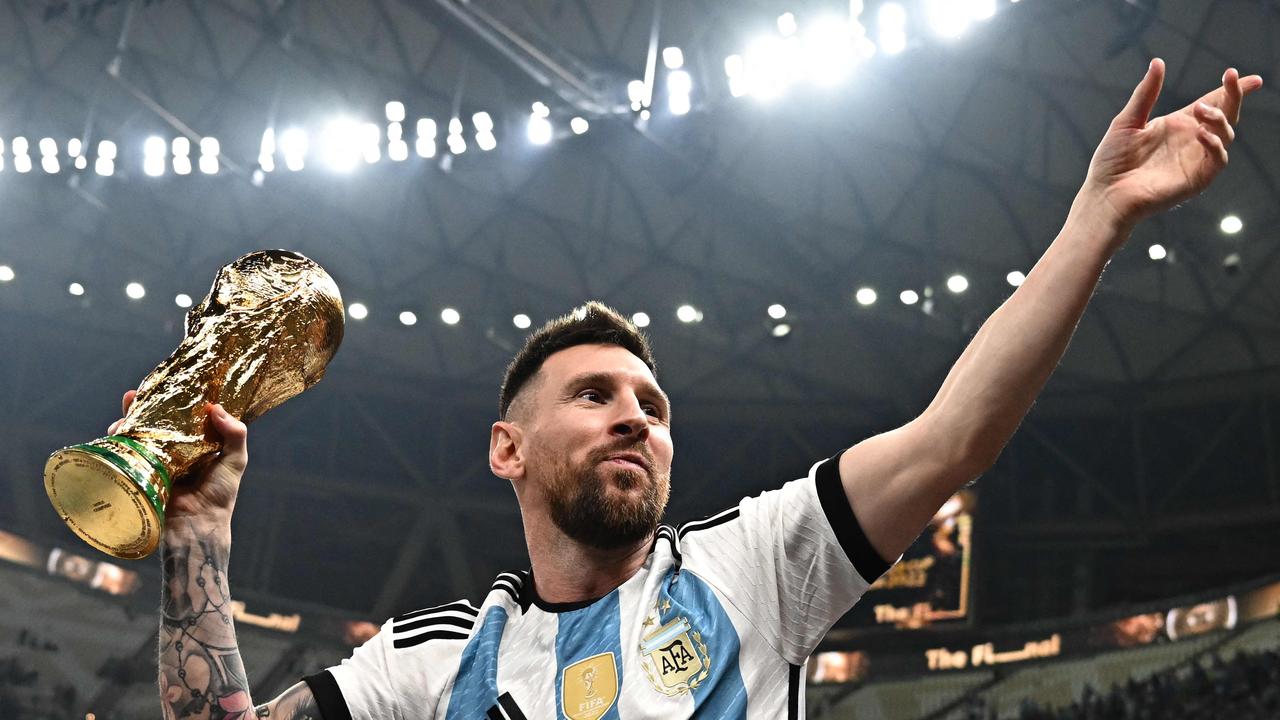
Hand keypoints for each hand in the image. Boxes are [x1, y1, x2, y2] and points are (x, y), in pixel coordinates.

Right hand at [109, 390, 247, 528]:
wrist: (196, 526)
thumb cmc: (220, 495)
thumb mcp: (235, 461)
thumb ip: (235, 434)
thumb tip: (217, 408)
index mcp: (197, 445)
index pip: (185, 417)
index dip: (176, 400)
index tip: (170, 383)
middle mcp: (174, 450)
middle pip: (156, 422)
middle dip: (144, 406)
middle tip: (135, 393)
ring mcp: (155, 461)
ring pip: (137, 434)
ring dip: (128, 420)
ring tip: (127, 410)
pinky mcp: (140, 472)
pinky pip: (126, 453)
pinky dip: (119, 440)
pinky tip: (118, 430)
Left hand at [1084, 58, 1262, 229]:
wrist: (1105, 194)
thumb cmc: (1111, 162)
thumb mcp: (1127, 121)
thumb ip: (1146, 93)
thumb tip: (1158, 62)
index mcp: (1176, 125)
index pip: (1211, 103)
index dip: (1230, 90)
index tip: (1243, 75)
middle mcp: (1190, 140)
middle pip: (1224, 115)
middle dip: (1234, 95)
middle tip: (1231, 77)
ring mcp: (1195, 159)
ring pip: (1226, 134)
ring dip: (1219, 117)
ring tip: (1200, 110)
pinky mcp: (1196, 179)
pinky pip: (1217, 159)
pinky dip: (1215, 144)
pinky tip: (1201, 133)